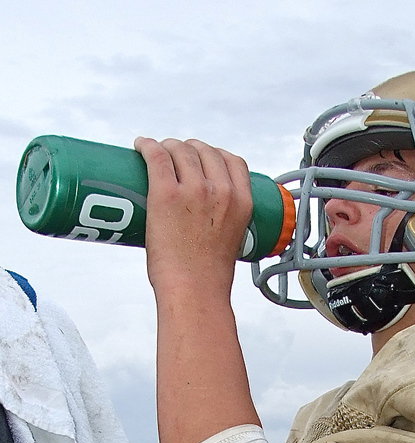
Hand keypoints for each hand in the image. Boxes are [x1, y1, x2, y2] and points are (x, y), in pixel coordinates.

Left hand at [133, 137, 253, 295]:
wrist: (195, 293)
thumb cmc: (208, 277)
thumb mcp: (232, 242)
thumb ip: (223, 223)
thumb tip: (201, 219)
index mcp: (242, 202)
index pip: (232, 161)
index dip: (214, 155)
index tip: (201, 159)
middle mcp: (221, 191)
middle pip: (204, 151)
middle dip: (187, 150)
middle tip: (173, 158)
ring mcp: (194, 190)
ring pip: (179, 150)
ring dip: (167, 147)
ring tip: (155, 153)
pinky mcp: (166, 194)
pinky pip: (156, 156)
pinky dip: (147, 146)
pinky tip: (140, 146)